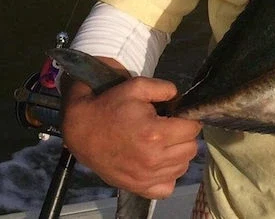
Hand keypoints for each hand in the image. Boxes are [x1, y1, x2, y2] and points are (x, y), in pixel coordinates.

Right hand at [61, 59, 201, 198]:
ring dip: (178, 154)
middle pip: (191, 149)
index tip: (178, 116)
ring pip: (183, 167)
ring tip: (163, 143)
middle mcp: (153, 159)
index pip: (192, 129)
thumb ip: (165, 88)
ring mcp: (146, 177)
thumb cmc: (110, 106)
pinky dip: (168, 175)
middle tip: (171, 129)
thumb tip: (181, 99)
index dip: (188, 119)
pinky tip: (159, 162)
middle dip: (184, 136)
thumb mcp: (137, 87)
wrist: (82, 130)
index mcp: (155, 133)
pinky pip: (168, 187)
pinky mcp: (139, 188)